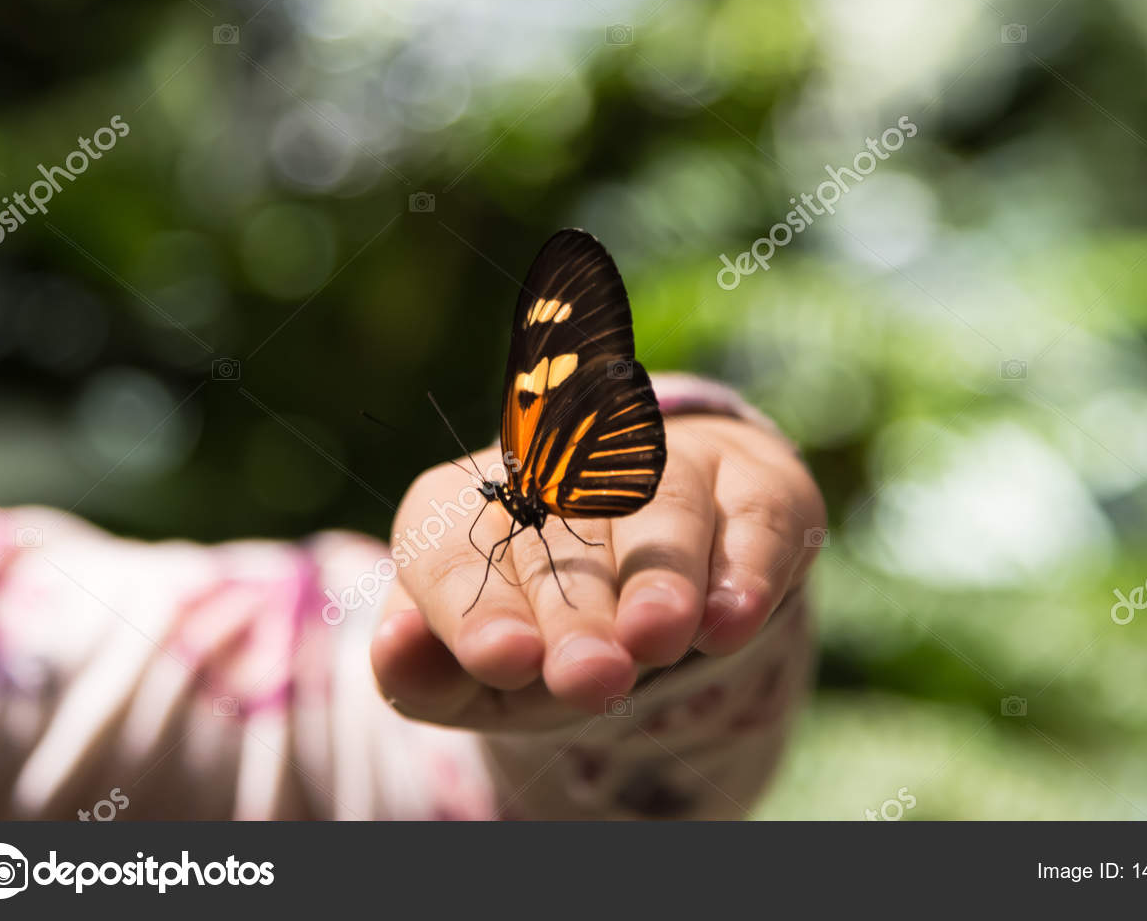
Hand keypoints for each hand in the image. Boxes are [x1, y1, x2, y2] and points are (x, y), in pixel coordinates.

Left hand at [370, 414, 823, 727]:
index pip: (454, 544)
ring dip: (661, 576)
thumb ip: (429, 674)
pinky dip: (744, 568)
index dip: (477, 603)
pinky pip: (753, 518)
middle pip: (564, 537)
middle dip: (576, 611)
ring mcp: (674, 468)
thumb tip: (391, 646)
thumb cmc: (549, 630)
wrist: (672, 582)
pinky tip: (731, 619)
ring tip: (660, 636)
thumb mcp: (484, 675)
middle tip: (587, 677)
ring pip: (662, 508)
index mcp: (474, 505)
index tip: (500, 658)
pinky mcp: (755, 488)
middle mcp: (570, 469)